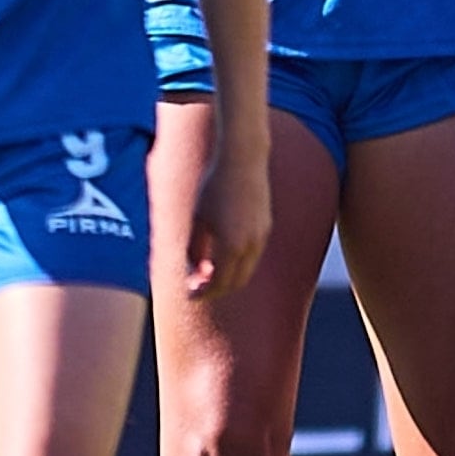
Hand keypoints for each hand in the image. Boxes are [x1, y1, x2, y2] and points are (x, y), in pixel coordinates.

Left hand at [185, 140, 270, 300]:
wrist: (243, 160)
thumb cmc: (214, 187)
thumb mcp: (197, 219)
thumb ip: (194, 250)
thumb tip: (195, 273)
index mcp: (230, 246)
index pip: (218, 284)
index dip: (202, 293)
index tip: (189, 295)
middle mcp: (250, 246)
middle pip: (235, 283)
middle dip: (216, 290)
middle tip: (197, 288)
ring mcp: (261, 237)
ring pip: (246, 271)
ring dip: (228, 278)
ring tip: (207, 273)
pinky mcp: (266, 228)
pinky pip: (252, 256)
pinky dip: (238, 264)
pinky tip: (222, 256)